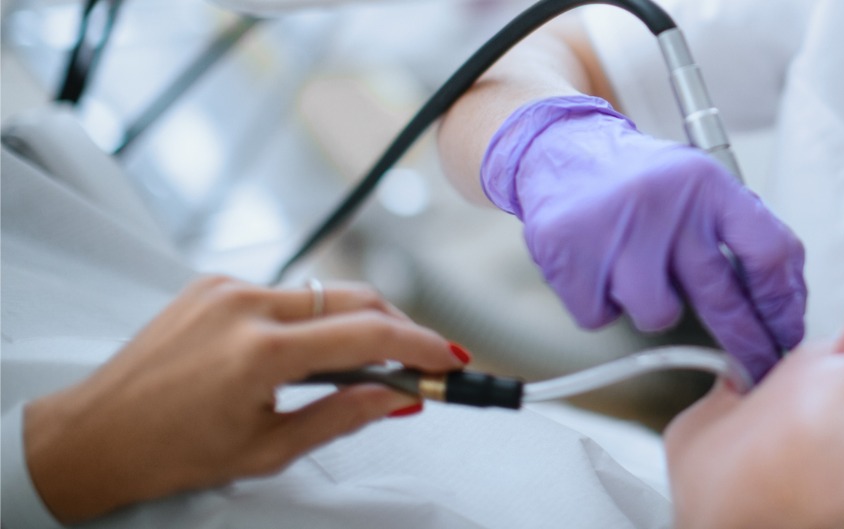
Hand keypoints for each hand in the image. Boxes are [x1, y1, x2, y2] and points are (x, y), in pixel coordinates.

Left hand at [23, 276, 464, 523]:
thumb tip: (401, 400)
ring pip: (322, 293)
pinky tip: (312, 352)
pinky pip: (285, 293)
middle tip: (426, 362)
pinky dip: (313, 318)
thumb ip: (343, 416)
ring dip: (357, 322)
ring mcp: (225, 287)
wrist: (93, 435)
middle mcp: (244, 305)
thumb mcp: (269, 449)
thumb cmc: (171, 453)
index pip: (368, 333)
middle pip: (355, 299)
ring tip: (372, 364)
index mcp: (259, 352)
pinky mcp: (212, 284)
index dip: (422, 345)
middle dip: (400, 328)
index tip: (451, 361)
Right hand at [480, 95, 805, 379]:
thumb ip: (744, 233)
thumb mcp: (701, 186)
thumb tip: (787, 303)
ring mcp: (616, 229)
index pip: (769, 252)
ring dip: (653, 307)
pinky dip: (602, 305)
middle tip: (754, 368)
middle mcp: (666, 204)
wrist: (561, 149)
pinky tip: (600, 269)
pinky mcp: (570, 253)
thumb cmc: (641, 181)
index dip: (784, 305)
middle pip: (723, 298)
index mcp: (707, 183)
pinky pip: (602, 317)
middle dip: (746, 344)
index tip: (786, 334)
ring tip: (638, 271)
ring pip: (658, 315)